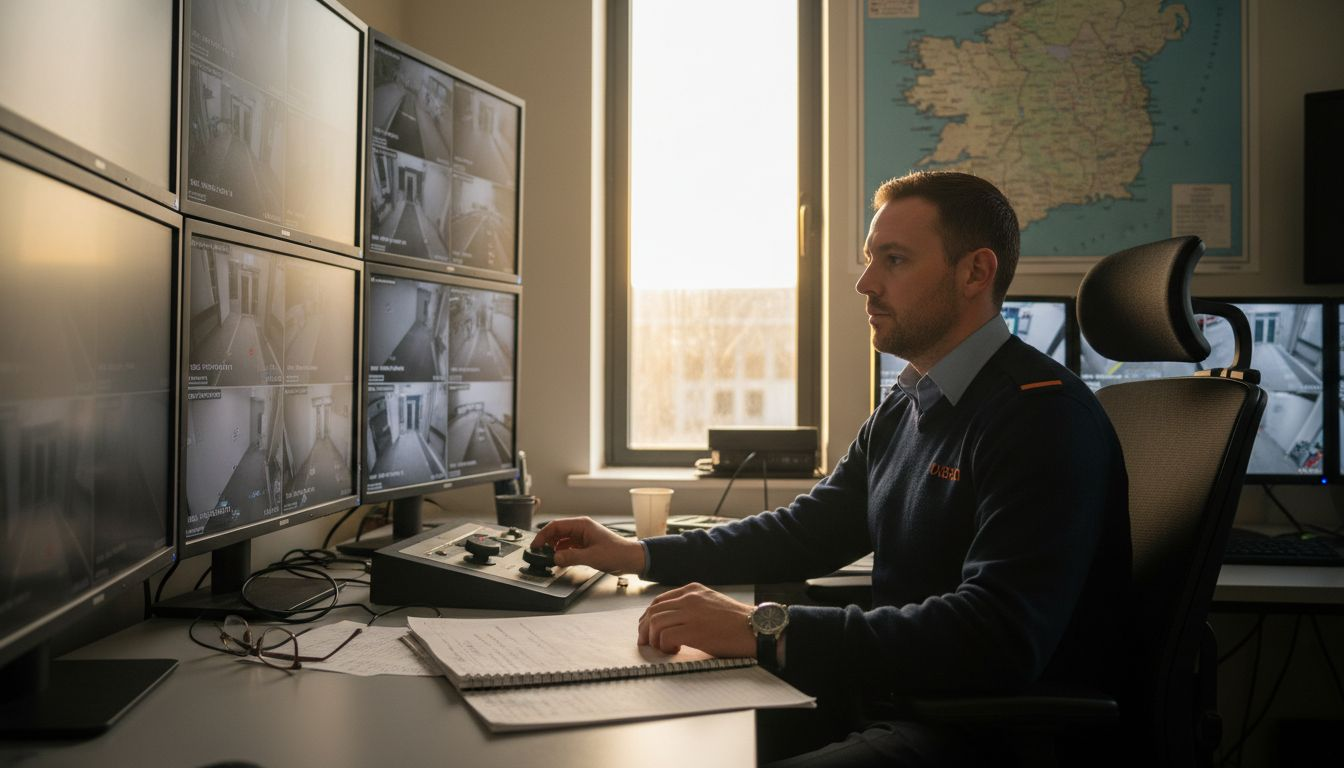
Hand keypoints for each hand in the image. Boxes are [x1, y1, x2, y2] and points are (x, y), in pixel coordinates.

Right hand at [530, 517, 644, 573]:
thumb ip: (571, 557)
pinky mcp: (585, 545)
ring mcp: (583, 537)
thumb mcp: (592, 557)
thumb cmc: (617, 553)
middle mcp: (581, 528)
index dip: (543, 535)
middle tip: (539, 554)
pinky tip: (560, 561)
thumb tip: (555, 558)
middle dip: (547, 542)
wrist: (631, 559)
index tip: (535, 545)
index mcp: (582, 525)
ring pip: (562, 540)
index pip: (556, 526)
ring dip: (554, 549)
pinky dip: (562, 553)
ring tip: (549, 559)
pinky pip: (568, 547)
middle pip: (557, 532)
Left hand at [638, 583, 754, 658]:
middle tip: (646, 642)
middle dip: (645, 629)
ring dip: (654, 639)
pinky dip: (664, 646)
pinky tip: (675, 650)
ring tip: (663, 648)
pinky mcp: (694, 631)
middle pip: (653, 611)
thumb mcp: (711, 603)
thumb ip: (693, 605)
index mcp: (693, 590)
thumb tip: (672, 620)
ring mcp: (691, 613)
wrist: (756, 628)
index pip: (659, 601)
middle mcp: (689, 598)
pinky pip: (665, 637)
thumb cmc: (737, 621)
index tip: (647, 628)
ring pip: (655, 623)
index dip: (648, 616)